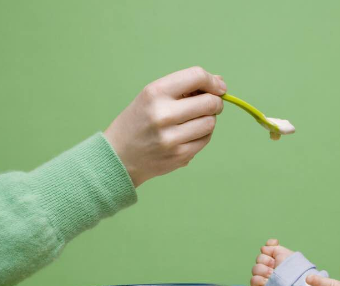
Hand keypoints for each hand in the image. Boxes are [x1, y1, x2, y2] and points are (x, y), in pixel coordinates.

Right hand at [104, 66, 226, 186]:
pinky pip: (205, 139)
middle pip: (210, 102)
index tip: (219, 87)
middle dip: (216, 102)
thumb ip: (185, 87)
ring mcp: (172, 137)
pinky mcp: (180, 155)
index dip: (213, 81)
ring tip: (194, 120)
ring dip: (208, 119)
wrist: (119, 156)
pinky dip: (202, 135)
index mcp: (155, 92)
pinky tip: (188, 134)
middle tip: (211, 104)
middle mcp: (163, 114)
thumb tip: (220, 82)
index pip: (196, 76)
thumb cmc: (140, 121)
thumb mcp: (152, 96)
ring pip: (210, 122)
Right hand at [250, 239, 293, 285]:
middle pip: (259, 258)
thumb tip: (263, 248)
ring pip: (255, 269)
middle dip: (267, 261)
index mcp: (275, 259)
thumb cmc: (293, 269)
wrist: (295, 283)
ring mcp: (264, 277)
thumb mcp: (285, 253)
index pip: (265, 249)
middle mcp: (269, 267)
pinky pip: (253, 280)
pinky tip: (268, 281)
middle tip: (276, 266)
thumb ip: (273, 247)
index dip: (268, 249)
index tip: (275, 251)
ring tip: (272, 275)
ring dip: (264, 271)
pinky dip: (260, 280)